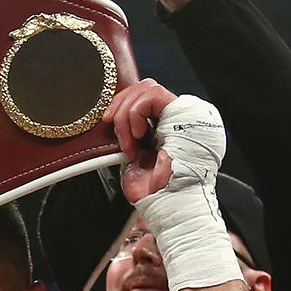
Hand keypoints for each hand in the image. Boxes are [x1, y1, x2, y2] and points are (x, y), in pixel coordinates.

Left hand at [107, 79, 178, 204]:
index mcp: (162, 128)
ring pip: (146, 88)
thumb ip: (128, 138)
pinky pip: (152, 95)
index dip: (120, 104)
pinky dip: (136, 114)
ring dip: (127, 115)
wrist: (169, 203)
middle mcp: (173, 119)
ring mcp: (180, 115)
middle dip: (121, 107)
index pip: (140, 98)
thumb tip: (111, 119)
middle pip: (142, 88)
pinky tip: (138, 137)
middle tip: (119, 137)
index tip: (106, 122)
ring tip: (130, 143)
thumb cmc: (153, 190)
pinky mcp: (184, 114)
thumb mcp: (133, 158)